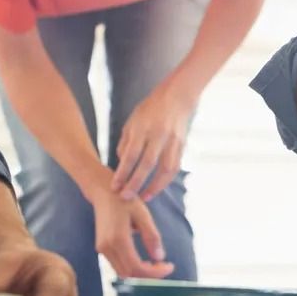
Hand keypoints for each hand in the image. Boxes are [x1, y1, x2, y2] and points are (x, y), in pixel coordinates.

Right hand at [90, 184, 174, 278]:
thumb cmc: (126, 201)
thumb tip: (160, 257)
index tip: (169, 267)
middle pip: (129, 273)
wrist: (104, 193)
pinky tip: (144, 260)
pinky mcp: (101, 248)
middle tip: (165, 266)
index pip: (136, 267)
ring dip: (140, 272)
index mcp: (118, 239)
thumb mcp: (143, 215)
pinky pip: (117, 264)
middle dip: (148, 274)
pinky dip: (132, 266)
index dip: (154, 272)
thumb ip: (151, 236)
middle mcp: (107, 247)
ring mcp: (102, 248)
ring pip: (122, 271)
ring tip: (157, 264)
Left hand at [112, 83, 193, 201]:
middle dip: (136, 183)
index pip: (131, 154)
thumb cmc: (150, 109)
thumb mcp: (132, 121)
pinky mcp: (182, 145)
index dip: (123, 172)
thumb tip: (122, 164)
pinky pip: (174, 166)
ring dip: (155, 186)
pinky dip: (166, 180)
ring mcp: (173, 141)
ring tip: (144, 198)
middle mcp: (159, 135)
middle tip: (125, 197)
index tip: (114, 187)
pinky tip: (158, 188)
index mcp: (143, 128)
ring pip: (165, 168)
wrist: (177, 97)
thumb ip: (126, 142)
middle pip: (147, 164)